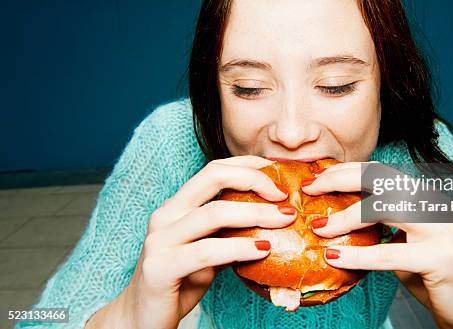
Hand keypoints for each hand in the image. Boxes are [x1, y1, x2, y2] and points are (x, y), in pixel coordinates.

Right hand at [105, 156, 296, 328]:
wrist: (142, 319)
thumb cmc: (181, 282)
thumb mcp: (211, 250)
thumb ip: (231, 232)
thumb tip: (275, 217)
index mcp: (177, 205)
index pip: (214, 169)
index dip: (248, 165)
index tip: (279, 170)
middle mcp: (166, 215)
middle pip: (213, 177)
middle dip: (255, 180)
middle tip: (284, 195)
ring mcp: (160, 240)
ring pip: (214, 213)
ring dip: (256, 213)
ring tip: (285, 219)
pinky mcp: (160, 268)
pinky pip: (207, 251)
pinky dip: (239, 247)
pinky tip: (263, 249)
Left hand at [302, 161, 452, 328]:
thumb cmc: (428, 272)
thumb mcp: (399, 240)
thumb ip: (375, 224)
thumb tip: (329, 215)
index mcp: (421, 194)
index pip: (378, 171)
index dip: (344, 171)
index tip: (314, 179)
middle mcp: (432, 203)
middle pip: (379, 179)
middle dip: (339, 180)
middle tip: (310, 190)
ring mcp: (440, 227)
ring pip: (384, 208)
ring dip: (345, 216)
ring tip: (319, 227)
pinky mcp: (441, 257)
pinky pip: (390, 252)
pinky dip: (359, 255)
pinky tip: (335, 257)